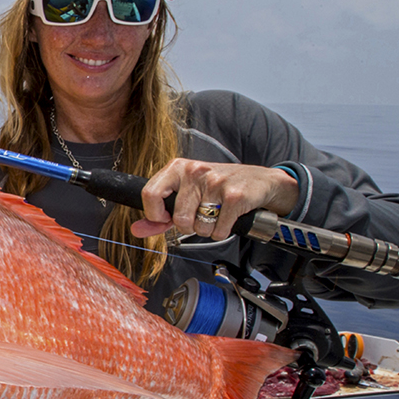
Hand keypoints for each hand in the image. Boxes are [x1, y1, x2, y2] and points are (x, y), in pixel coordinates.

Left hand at [131, 159, 298, 240]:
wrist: (261, 181)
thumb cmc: (219, 187)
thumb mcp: (186, 193)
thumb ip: (160, 214)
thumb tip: (136, 229)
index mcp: (178, 167)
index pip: (149, 194)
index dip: (155, 214)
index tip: (166, 218)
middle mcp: (195, 171)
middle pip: (178, 219)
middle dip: (189, 226)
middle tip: (201, 215)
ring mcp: (215, 182)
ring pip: (198, 227)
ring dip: (208, 229)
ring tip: (217, 213)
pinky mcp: (234, 196)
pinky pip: (218, 231)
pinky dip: (223, 231)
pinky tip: (229, 217)